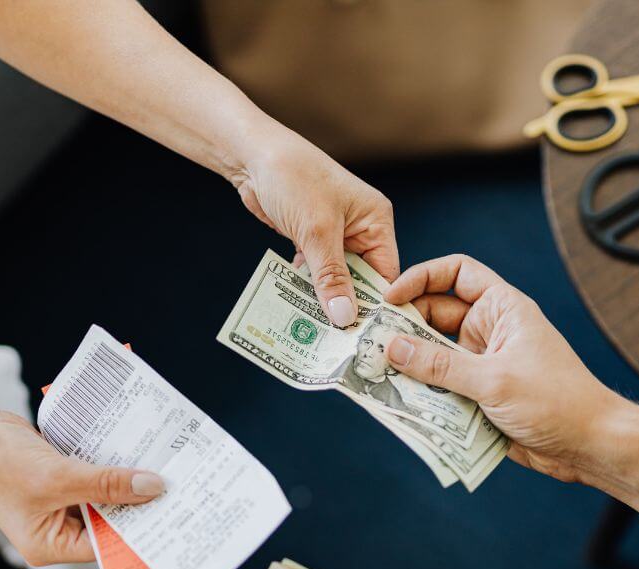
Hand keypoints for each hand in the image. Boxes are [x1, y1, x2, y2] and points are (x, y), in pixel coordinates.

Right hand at [0, 405, 164, 565]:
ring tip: (165, 471)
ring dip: (127, 482)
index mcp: (49, 545)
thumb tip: (152, 488)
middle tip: (177, 492)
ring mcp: (58, 503)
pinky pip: (96, 476)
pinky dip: (112, 466)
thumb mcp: (58, 476)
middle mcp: (55, 529)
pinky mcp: (62, 478)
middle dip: (137, 505)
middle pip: (108, 521)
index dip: (137, 534)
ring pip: (105, 496)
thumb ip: (106, 483)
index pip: (104, 546)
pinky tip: (138, 454)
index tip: (171, 520)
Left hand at [231, 129, 398, 327]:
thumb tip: (345, 317)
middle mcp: (361, 229)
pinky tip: (299, 310)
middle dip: (349, 306)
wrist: (251, 155)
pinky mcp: (311, 239)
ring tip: (319, 333)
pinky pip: (316, 272)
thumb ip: (331, 277)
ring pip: (336, 279)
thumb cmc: (292, 177)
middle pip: (362, 280)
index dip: (377, 304)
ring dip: (325, 300)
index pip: (387, 273)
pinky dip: (307, 288)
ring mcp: (335, 235)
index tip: (366, 337)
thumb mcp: (316, 231)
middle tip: (339, 342)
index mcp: (376, 221)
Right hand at [382, 254, 628, 482]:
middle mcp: (488, 331)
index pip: (456, 273)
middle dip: (403, 327)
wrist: (588, 445)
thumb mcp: (494, 379)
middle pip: (434, 316)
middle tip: (369, 342)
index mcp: (502, 309)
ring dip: (407, 364)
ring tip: (373, 372)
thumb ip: (440, 365)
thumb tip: (391, 347)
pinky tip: (395, 400)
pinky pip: (439, 387)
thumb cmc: (556, 401)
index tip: (390, 297)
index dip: (421, 277)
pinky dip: (419, 392)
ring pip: (432, 355)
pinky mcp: (476, 396)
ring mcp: (481, 364)